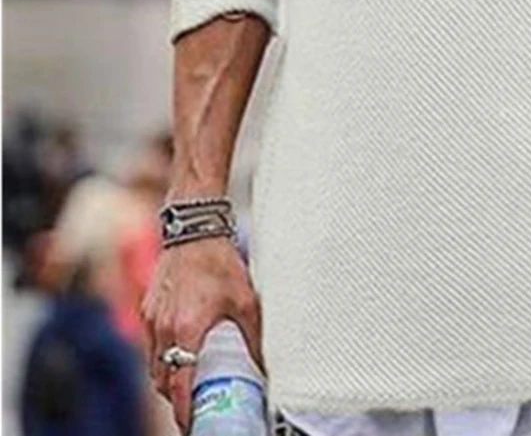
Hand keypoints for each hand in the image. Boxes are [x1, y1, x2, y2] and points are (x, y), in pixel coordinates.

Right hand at [141, 237, 263, 433]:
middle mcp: (163, 328)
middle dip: (175, 398)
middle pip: (162, 380)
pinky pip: (151, 346)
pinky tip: (180, 354)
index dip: (183, 410)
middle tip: (194, 407)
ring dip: (168, 378)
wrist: (193, 231)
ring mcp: (152, 320)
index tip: (192, 424)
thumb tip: (265, 364)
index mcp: (187, 328)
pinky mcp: (148, 311)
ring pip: (153, 365)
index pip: (178, 384)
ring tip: (188, 385)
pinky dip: (163, 357)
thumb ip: (253, 336)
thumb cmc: (220, 262)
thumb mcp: (246, 300)